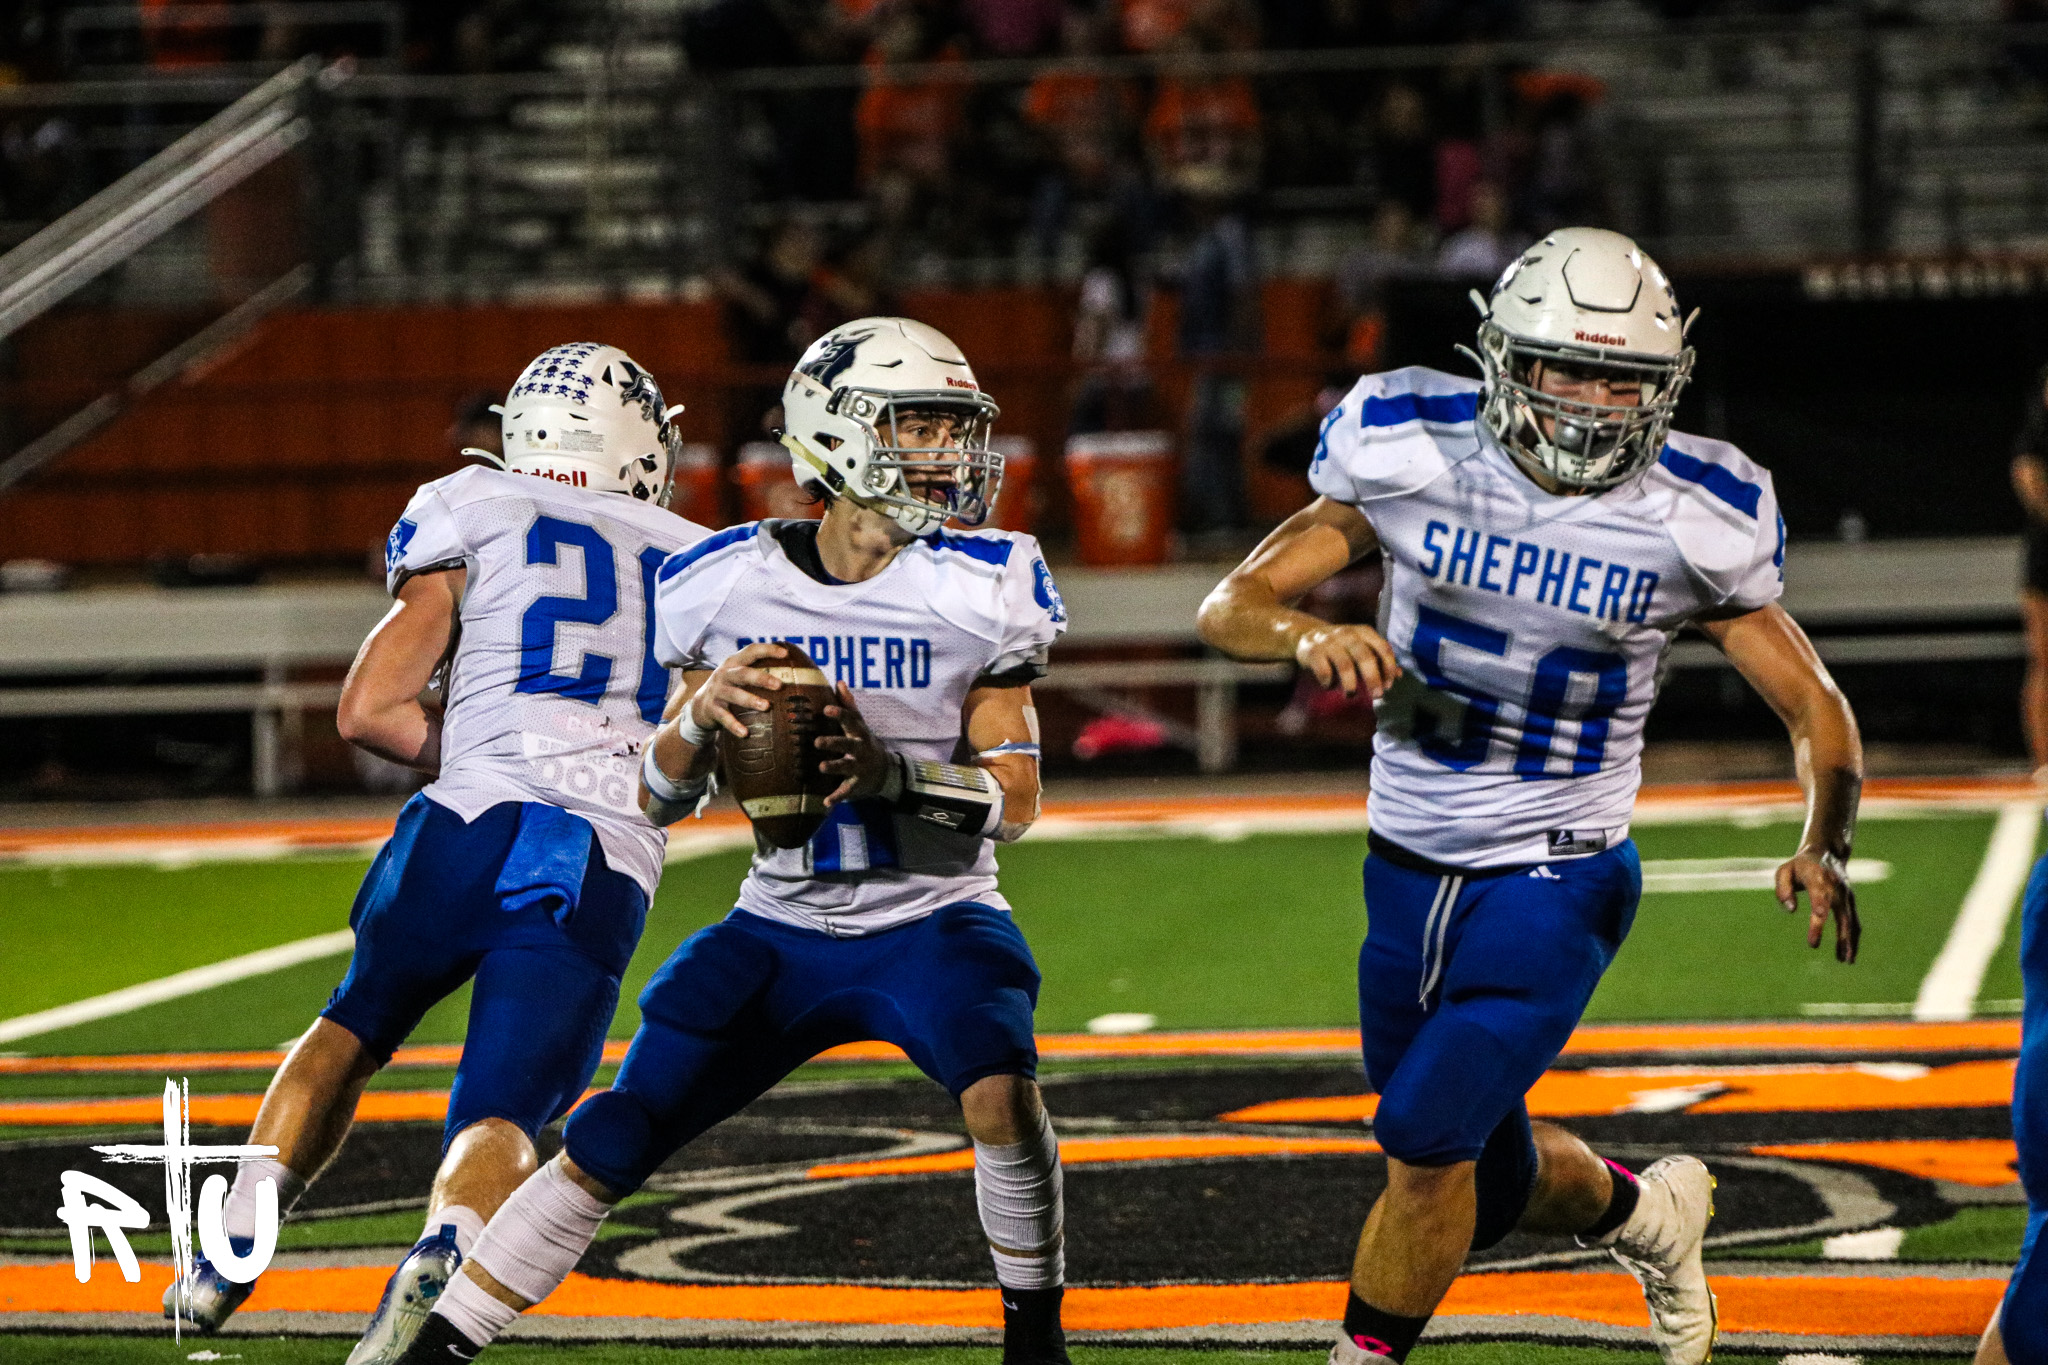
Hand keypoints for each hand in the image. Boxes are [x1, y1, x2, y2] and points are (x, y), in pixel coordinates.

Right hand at [689, 642, 788, 739]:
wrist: (699, 707)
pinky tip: (745, 733)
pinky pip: (724, 717)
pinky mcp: (711, 709)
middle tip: (779, 685)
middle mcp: (724, 674)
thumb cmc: (730, 689)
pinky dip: (734, 725)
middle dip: (761, 678)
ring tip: (766, 707)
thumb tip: (796, 677)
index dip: (767, 650)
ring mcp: (717, 691)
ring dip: (750, 699)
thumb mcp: (739, 677)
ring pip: (734, 694)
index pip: (751, 651)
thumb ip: (759, 673)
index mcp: (734, 663)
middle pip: (743, 673)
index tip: (785, 653)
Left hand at [817, 683, 894, 806]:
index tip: (826, 710)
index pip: (850, 721)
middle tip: (817, 741)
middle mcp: (860, 749)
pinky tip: (825, 802)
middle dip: (834, 742)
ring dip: (834, 766)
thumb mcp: (860, 724)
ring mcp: (859, 768)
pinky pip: (846, 791)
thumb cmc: (864, 742)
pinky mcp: (856, 785)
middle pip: (847, 744)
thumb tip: (839, 681)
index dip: (839, 714)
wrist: (886, 771)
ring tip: (820, 767)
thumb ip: (848, 705)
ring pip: (846, 767)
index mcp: (859, 733)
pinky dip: (837, 797)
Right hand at [1294, 624, 1401, 698]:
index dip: (1388, 668)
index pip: (1383, 649)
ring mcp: (1329, 642)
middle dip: (1373, 679)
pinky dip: (1329, 683)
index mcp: (1364, 632)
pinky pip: (1324, 671)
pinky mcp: (1313, 651)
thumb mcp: (1361, 648)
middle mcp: (1348, 634)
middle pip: (1365, 657)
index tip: (1388, 685)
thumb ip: (1379, 659)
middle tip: (1377, 695)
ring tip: (1351, 695)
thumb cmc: (1342, 647)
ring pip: (1345, 665)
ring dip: (1350, 684)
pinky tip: (1329, 686)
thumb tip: (1400, 675)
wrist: (1307, 636)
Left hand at [1776, 848, 1859, 963]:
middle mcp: (1836, 888)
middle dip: (1839, 935)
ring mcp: (1846, 895)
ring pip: (1851, 921)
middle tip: (1835, 955)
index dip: (1819, 911)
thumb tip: (1791, 909)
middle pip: (1840, 914)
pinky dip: (1852, 938)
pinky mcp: (1850, 902)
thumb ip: (1783, 888)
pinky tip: (1848, 956)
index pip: (1820, 896)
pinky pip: (1853, 922)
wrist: (1825, 853)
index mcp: (1818, 879)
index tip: (1817, 925)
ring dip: (1850, 941)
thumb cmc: (1799, 866)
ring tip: (1846, 961)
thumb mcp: (1784, 871)